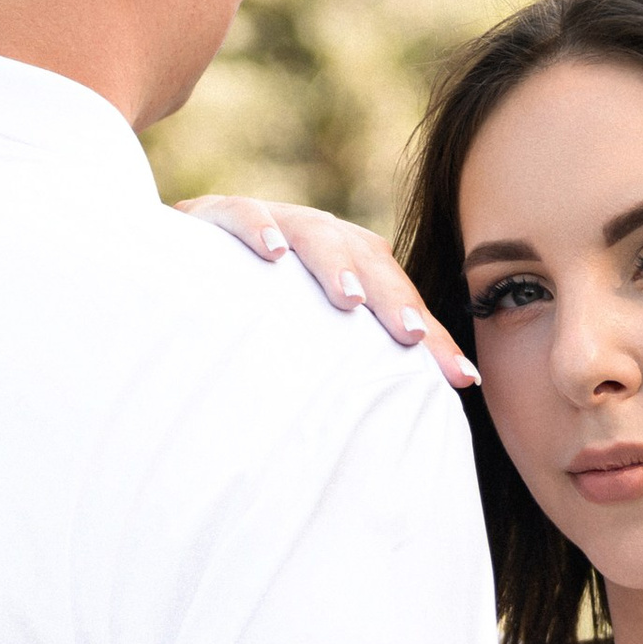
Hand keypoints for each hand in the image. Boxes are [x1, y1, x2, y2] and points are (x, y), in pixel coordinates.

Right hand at [175, 194, 480, 391]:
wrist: (178, 266)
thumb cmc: (254, 313)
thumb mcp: (309, 341)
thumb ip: (353, 368)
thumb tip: (410, 429)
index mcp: (352, 265)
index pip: (401, 299)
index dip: (434, 337)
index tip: (464, 380)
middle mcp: (322, 238)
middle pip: (370, 263)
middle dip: (395, 301)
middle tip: (415, 338)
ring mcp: (275, 223)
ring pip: (314, 232)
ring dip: (334, 263)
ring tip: (350, 299)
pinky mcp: (219, 215)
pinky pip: (241, 214)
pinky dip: (257, 229)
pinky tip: (271, 254)